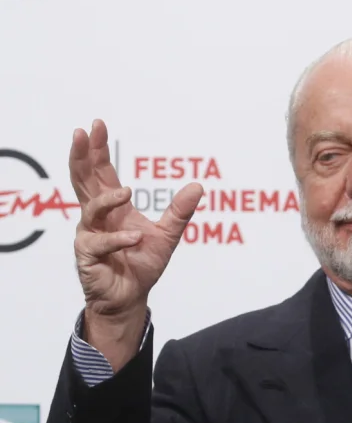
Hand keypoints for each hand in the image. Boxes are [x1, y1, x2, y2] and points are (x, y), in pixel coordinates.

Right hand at [70, 120, 201, 352]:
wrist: (132, 296)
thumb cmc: (142, 263)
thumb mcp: (167, 234)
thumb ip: (180, 211)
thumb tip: (198, 185)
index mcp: (113, 207)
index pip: (101, 172)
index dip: (97, 149)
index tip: (96, 126)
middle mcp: (96, 217)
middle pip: (84, 180)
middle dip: (82, 156)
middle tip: (82, 134)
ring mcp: (89, 235)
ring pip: (90, 210)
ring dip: (106, 199)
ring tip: (126, 192)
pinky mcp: (88, 257)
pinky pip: (100, 244)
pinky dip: (118, 239)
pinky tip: (134, 237)